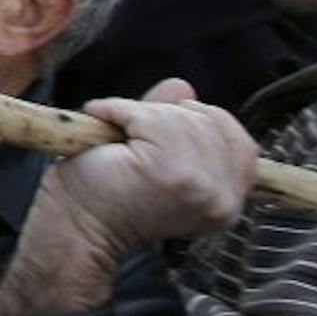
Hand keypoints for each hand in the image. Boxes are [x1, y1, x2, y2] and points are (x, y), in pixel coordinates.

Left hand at [37, 78, 257, 257]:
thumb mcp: (153, 155)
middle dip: (168, 116)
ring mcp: (198, 183)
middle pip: (210, 123)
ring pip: (180, 116)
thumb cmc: (106, 197)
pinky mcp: (167, 169)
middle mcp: (223, 198)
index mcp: (229, 202)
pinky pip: (147, 116)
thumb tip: (183, 87)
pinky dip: (118, 109)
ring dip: (141, 114)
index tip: (166, 129)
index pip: (241, 144)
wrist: (75, 228)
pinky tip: (100, 117)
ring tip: (116, 130)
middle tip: (133, 134)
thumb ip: (173, 120)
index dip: (205, 123)